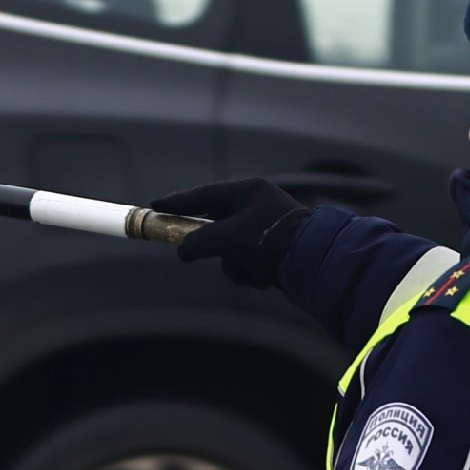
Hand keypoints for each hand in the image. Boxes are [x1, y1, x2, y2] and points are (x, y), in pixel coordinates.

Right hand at [156, 177, 309, 289]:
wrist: (315, 262)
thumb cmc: (272, 241)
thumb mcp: (228, 239)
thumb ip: (198, 242)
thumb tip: (183, 252)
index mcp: (249, 191)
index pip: (203, 195)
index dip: (177, 202)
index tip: (155, 206)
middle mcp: (258, 206)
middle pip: (216, 225)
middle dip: (210, 245)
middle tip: (188, 252)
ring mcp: (266, 229)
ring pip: (231, 249)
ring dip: (234, 265)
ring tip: (249, 271)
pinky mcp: (274, 251)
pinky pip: (248, 262)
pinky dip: (251, 273)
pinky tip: (265, 279)